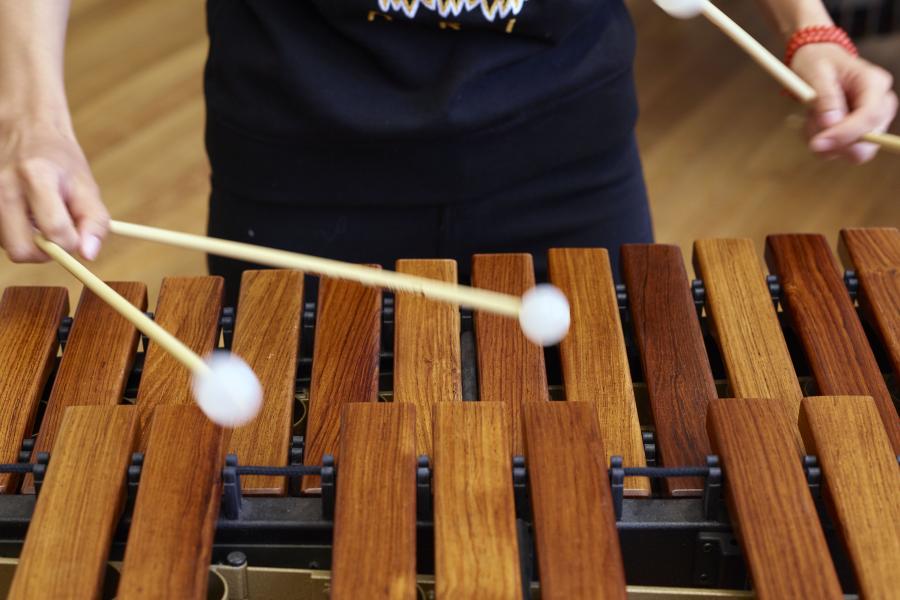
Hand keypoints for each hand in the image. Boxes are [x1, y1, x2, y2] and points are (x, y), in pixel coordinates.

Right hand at [0, 118, 106, 261]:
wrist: (25, 132)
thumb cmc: (60, 162)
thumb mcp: (86, 187)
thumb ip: (94, 222)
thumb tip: (88, 255)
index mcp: (36, 177)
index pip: (55, 231)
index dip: (72, 242)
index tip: (78, 234)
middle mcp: (3, 187)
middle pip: (21, 250)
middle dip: (45, 253)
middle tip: (57, 237)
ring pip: (8, 247)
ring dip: (29, 243)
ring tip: (40, 218)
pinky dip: (15, 235)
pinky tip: (23, 216)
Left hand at [790, 43, 897, 162]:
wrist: (820, 62)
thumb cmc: (819, 62)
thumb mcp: (816, 73)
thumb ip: (825, 97)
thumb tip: (831, 123)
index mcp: (875, 83)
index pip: (870, 116)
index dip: (846, 134)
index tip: (817, 143)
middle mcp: (882, 103)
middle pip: (870, 140)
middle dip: (836, 143)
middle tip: (809, 132)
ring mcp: (874, 120)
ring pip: (854, 151)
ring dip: (826, 143)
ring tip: (811, 119)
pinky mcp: (861, 131)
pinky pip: (843, 150)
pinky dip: (824, 144)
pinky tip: (815, 125)